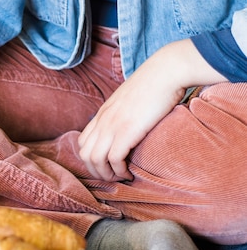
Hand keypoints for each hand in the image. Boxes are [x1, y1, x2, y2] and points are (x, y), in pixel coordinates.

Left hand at [78, 39, 226, 180]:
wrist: (166, 71)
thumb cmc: (155, 83)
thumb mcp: (130, 98)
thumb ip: (123, 111)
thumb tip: (131, 122)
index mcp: (102, 113)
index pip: (83, 141)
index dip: (91, 158)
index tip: (106, 165)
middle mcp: (102, 120)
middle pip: (84, 154)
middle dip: (95, 171)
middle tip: (112, 177)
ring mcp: (112, 126)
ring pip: (94, 160)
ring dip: (105, 174)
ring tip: (120, 178)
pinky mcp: (126, 131)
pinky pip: (113, 159)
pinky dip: (119, 171)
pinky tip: (128, 173)